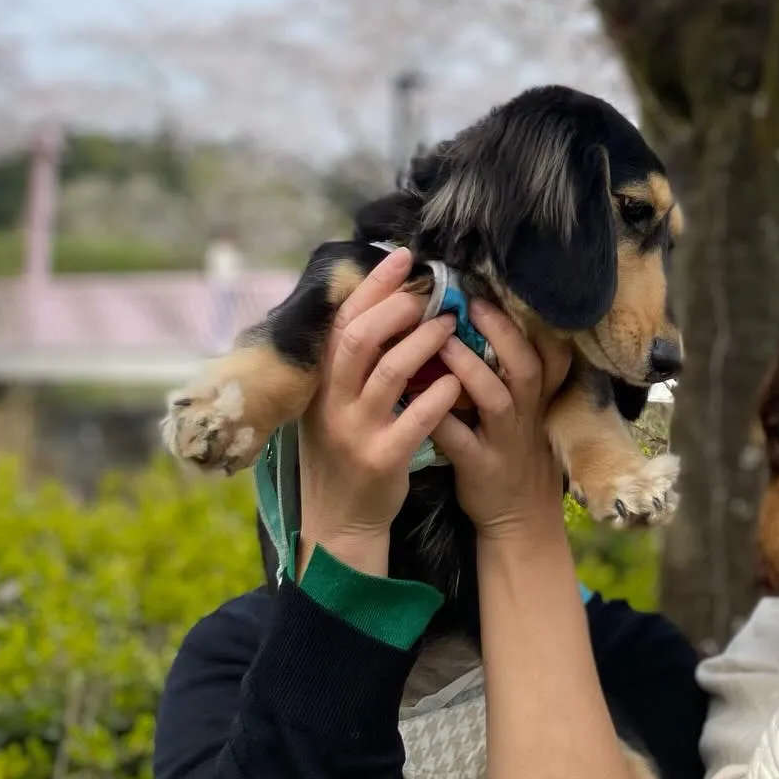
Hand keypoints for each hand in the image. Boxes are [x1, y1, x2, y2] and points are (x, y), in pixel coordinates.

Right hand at [297, 246, 464, 578]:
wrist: (339, 521)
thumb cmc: (345, 448)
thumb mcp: (333, 401)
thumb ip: (350, 359)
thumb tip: (382, 299)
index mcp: (321, 382)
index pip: (342, 320)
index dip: (373, 286)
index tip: (403, 257)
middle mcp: (332, 402)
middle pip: (359, 339)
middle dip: (396, 308)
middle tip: (429, 295)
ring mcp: (355, 431)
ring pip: (389, 372)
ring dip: (424, 342)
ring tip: (450, 325)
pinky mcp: (382, 460)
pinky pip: (415, 418)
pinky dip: (439, 394)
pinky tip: (457, 381)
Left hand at [430, 300, 572, 544]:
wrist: (519, 517)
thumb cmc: (513, 447)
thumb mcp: (525, 408)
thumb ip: (509, 368)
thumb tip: (477, 315)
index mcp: (538, 394)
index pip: (549, 349)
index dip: (530, 320)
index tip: (498, 288)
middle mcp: (528, 413)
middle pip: (528, 365)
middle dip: (502, 332)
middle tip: (470, 302)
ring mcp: (506, 441)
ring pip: (497, 399)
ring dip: (471, 369)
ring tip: (441, 341)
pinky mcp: (482, 468)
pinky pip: (461, 441)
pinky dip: (441, 418)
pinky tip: (415, 397)